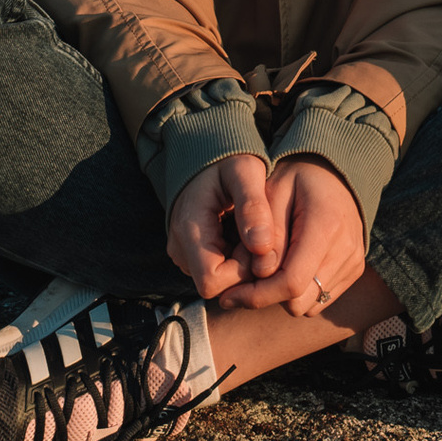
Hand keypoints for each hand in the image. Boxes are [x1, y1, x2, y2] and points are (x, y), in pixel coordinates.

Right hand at [167, 155, 282, 298]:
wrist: (208, 154)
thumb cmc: (228, 159)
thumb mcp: (246, 172)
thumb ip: (253, 207)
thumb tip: (261, 248)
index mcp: (189, 230)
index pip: (212, 281)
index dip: (242, 271)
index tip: (259, 243)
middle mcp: (180, 249)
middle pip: (218, 286)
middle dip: (246, 268)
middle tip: (261, 234)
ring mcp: (184, 254)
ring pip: (220, 282)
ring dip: (242, 264)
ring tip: (253, 231)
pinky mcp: (192, 255)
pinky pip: (218, 272)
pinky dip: (237, 260)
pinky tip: (246, 235)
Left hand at [213, 156, 364, 314]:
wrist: (336, 172)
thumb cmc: (297, 178)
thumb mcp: (273, 192)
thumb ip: (267, 233)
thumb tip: (260, 274)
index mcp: (325, 226)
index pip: (291, 282)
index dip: (256, 295)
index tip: (229, 295)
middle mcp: (347, 249)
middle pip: (299, 301)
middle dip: (268, 296)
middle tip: (246, 280)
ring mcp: (353, 261)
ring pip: (309, 306)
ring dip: (284, 295)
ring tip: (270, 267)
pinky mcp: (355, 269)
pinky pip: (321, 299)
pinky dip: (301, 291)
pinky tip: (290, 266)